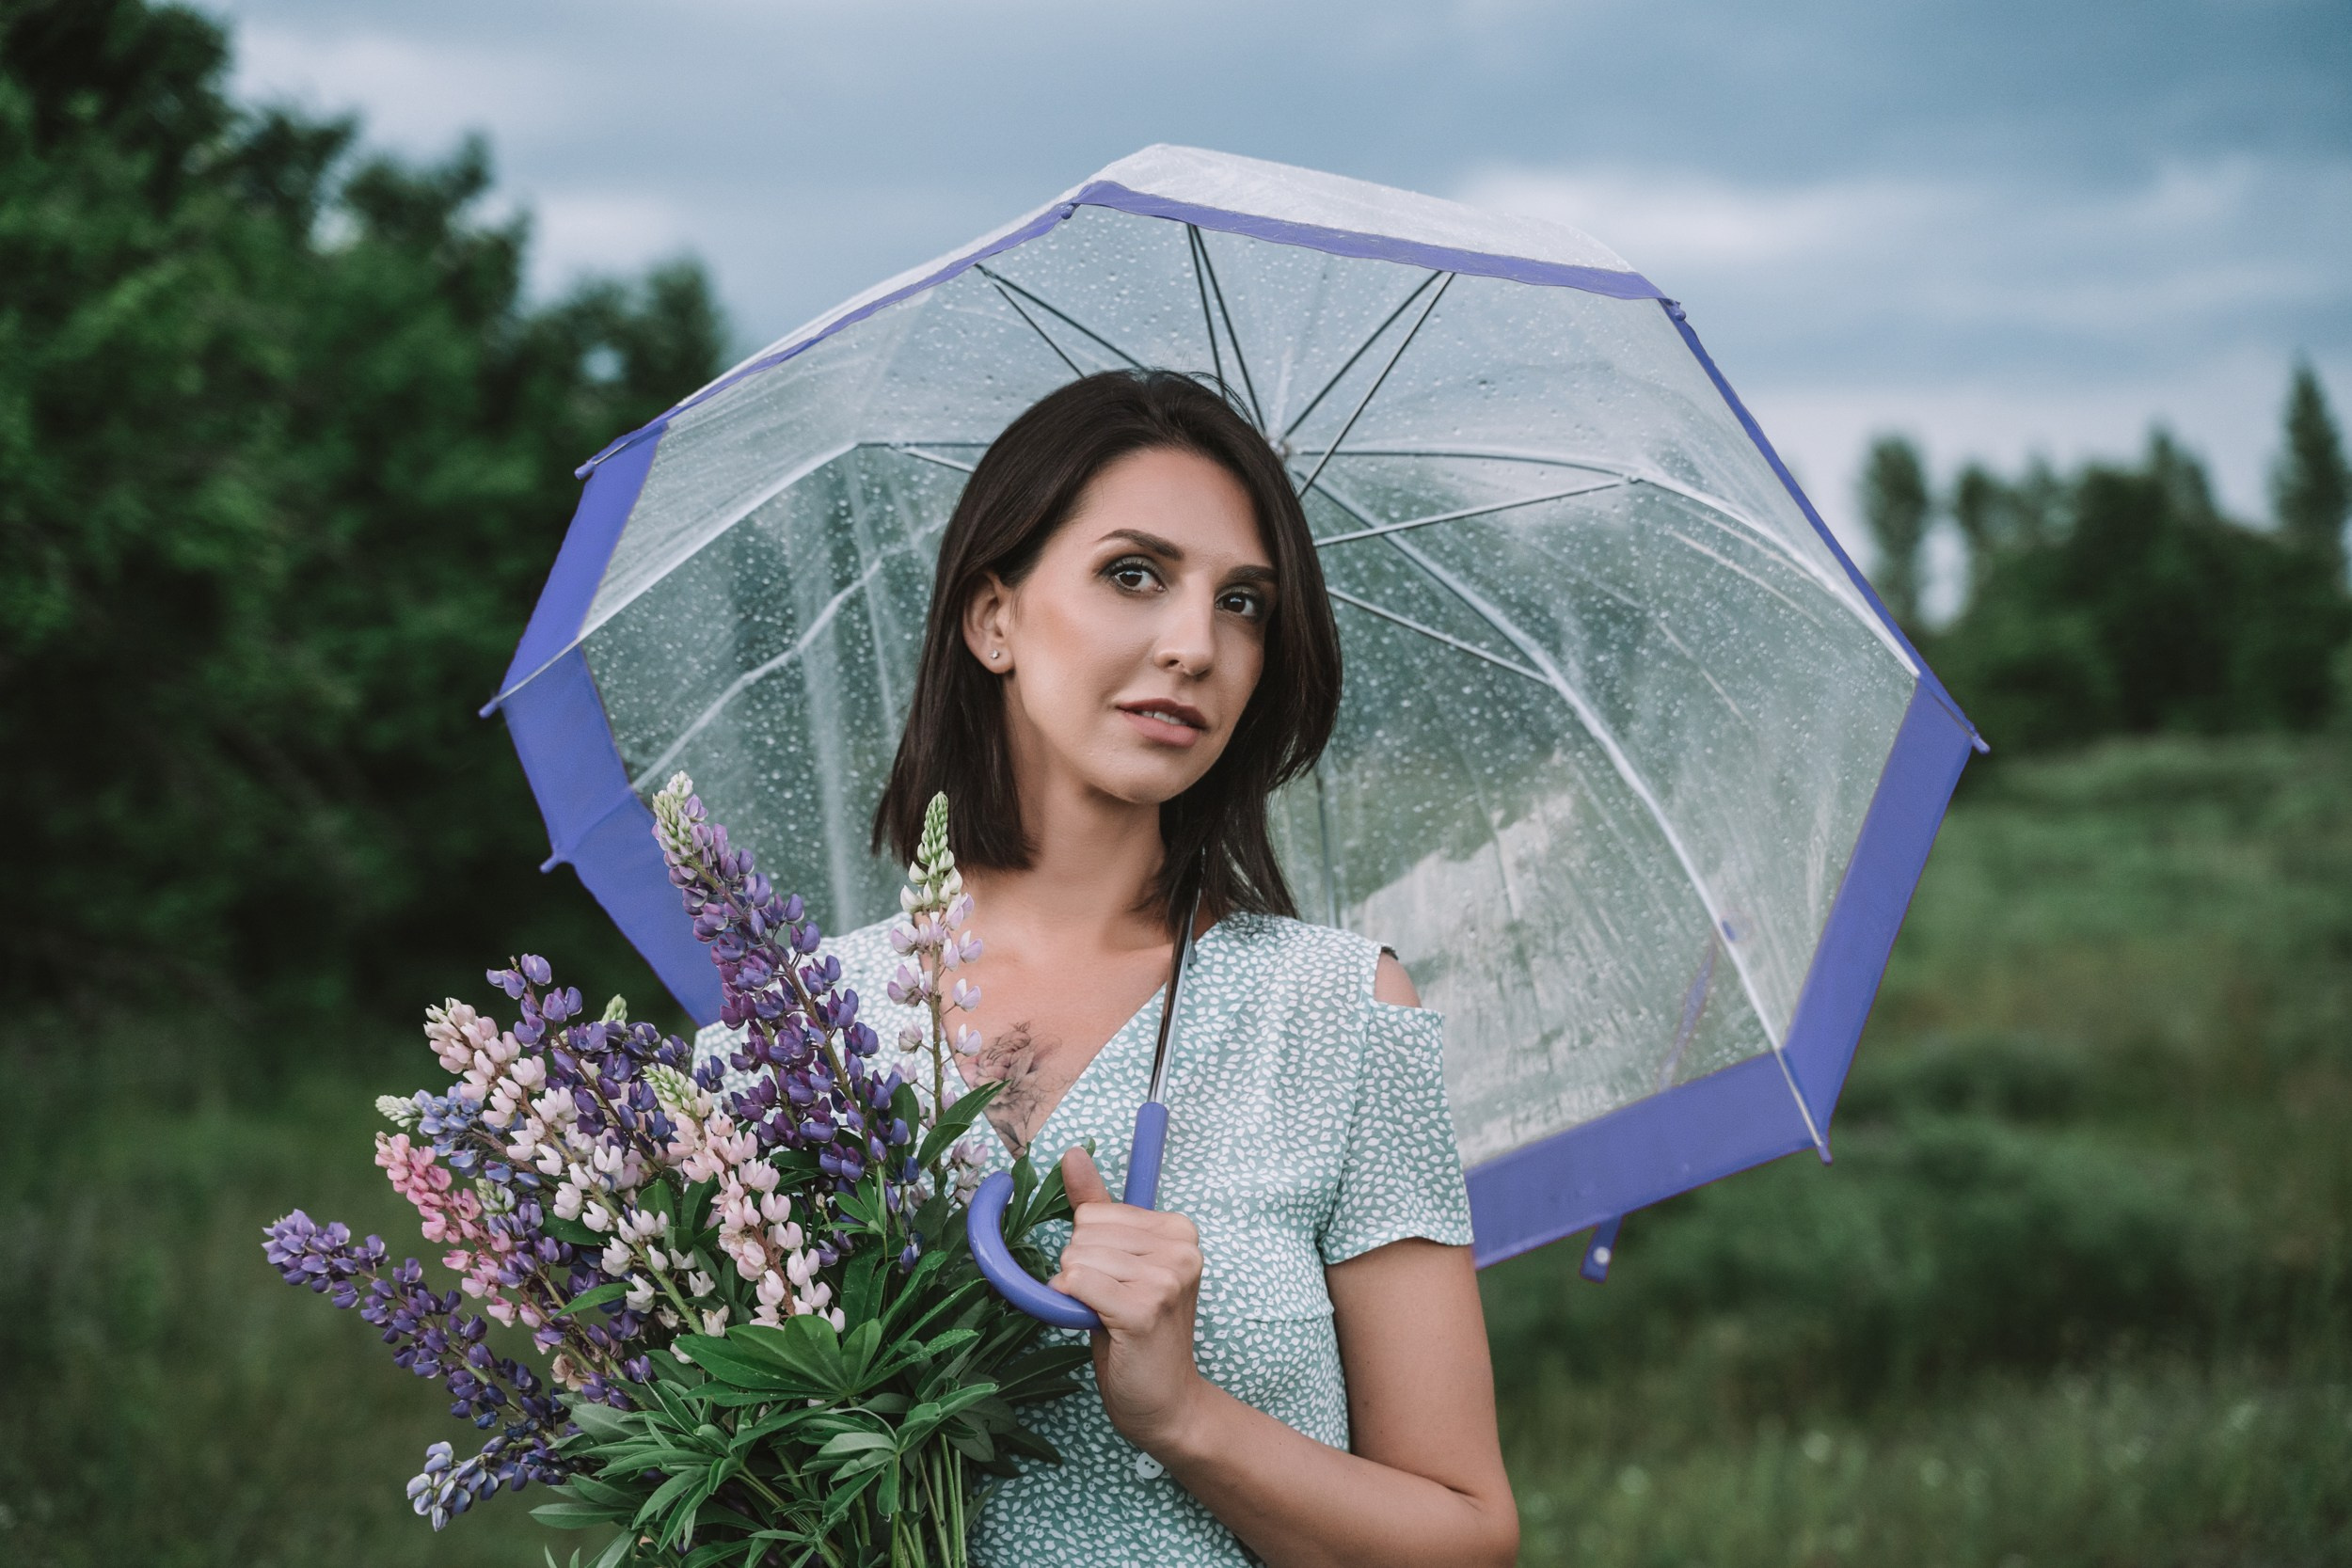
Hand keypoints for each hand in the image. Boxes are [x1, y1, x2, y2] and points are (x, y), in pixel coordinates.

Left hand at [1049, 1145, 1208, 1453]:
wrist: (1165, 1403)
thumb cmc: (1137, 1332)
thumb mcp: (1119, 1262)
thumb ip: (1097, 1206)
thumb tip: (1073, 1153)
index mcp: (1179, 1230)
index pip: (1094, 1213)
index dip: (1089, 1251)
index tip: (1116, 1280)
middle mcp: (1180, 1249)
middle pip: (1081, 1234)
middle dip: (1080, 1272)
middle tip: (1112, 1305)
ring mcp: (1166, 1279)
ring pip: (1075, 1259)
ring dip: (1077, 1294)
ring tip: (1110, 1318)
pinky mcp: (1144, 1310)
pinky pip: (1076, 1283)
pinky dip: (1072, 1306)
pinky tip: (1101, 1327)